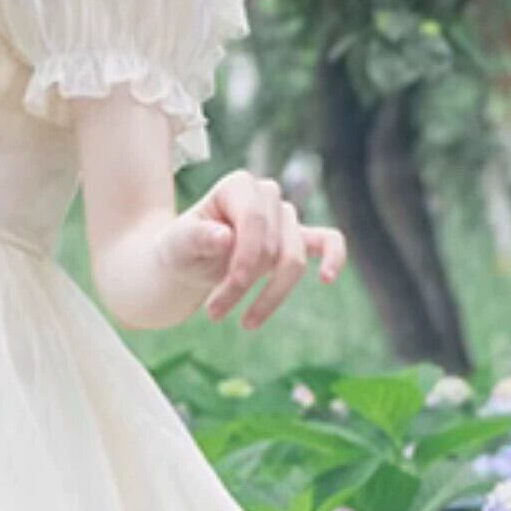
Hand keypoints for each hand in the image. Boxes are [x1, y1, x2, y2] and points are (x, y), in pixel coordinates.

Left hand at [162, 168, 345, 326]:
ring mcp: (285, 217)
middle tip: (212, 314)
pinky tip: (326, 278)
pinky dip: (333, 257)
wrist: (187, 260)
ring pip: (293, 260)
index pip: (254, 221)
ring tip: (244, 324)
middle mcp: (267, 195)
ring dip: (270, 296)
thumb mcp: (177, 244)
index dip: (243, 260)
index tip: (220, 298)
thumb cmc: (181, 248)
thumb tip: (225, 237)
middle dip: (243, 285)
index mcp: (238, 186)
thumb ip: (196, 237)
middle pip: (272, 246)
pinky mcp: (298, 238)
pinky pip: (328, 240)